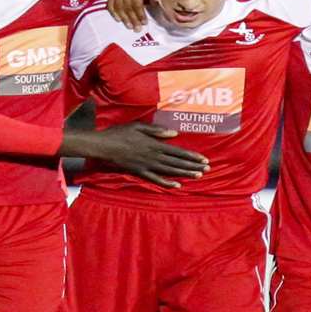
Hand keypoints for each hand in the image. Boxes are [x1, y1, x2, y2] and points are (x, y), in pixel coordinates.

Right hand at [80, 122, 208, 186]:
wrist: (103, 145)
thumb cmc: (119, 133)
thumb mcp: (139, 126)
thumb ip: (157, 131)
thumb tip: (174, 133)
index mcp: (155, 144)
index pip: (178, 151)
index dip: (192, 156)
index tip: (204, 159)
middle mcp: (154, 156)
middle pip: (177, 162)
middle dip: (193, 166)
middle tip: (207, 169)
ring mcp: (147, 165)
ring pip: (170, 171)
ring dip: (184, 174)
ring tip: (198, 176)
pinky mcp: (139, 172)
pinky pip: (155, 179)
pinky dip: (167, 183)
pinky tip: (177, 185)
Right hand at [107, 0, 153, 30]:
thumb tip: (154, 3)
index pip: (137, 1)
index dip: (140, 14)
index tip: (144, 23)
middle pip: (127, 5)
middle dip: (133, 19)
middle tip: (137, 28)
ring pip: (118, 6)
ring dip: (124, 18)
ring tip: (130, 26)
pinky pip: (110, 5)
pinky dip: (114, 13)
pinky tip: (119, 20)